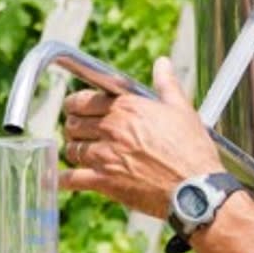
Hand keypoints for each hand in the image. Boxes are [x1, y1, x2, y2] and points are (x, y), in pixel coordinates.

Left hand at [60, 57, 222, 217]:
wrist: (196, 189)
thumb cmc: (192, 150)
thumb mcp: (182, 111)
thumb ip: (167, 84)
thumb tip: (162, 63)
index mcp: (127, 107)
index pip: (84, 100)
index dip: (76, 104)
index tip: (76, 109)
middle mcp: (112, 128)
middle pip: (73, 123)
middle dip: (74, 127)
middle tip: (79, 132)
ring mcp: (105, 155)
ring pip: (72, 149)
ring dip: (75, 151)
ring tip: (81, 154)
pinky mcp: (104, 182)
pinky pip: (71, 179)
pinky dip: (62, 179)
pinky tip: (58, 179)